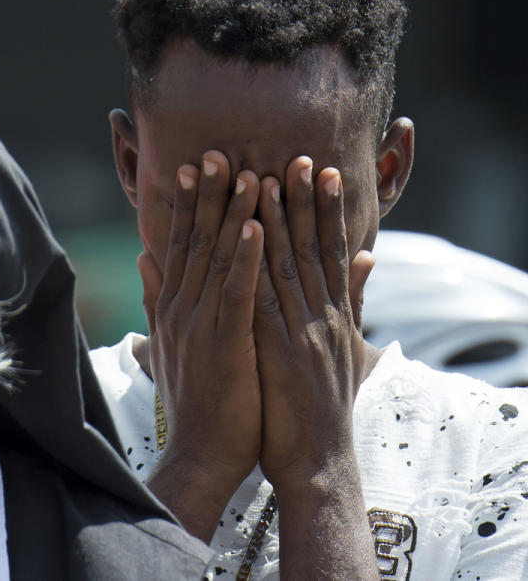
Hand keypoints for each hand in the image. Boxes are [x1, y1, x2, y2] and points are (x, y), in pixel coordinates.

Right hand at [139, 151, 265, 536]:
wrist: (201, 455)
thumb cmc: (194, 402)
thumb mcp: (168, 344)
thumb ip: (156, 298)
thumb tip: (144, 258)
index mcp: (173, 308)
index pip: (180, 246)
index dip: (188, 205)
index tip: (194, 167)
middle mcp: (181, 310)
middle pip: (195, 242)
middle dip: (207, 196)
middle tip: (215, 152)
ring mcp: (200, 326)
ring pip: (218, 260)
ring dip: (232, 215)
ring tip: (245, 174)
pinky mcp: (224, 345)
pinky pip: (237, 294)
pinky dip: (246, 259)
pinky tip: (256, 227)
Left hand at [252, 156, 374, 488]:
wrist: (316, 462)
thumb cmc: (320, 407)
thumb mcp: (345, 348)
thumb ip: (351, 299)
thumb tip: (370, 255)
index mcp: (333, 314)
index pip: (328, 250)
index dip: (324, 207)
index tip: (317, 167)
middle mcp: (323, 316)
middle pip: (312, 248)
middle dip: (303, 200)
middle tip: (295, 155)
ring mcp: (304, 332)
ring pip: (289, 265)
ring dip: (279, 220)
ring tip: (268, 178)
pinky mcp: (281, 353)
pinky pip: (265, 301)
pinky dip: (257, 266)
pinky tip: (248, 236)